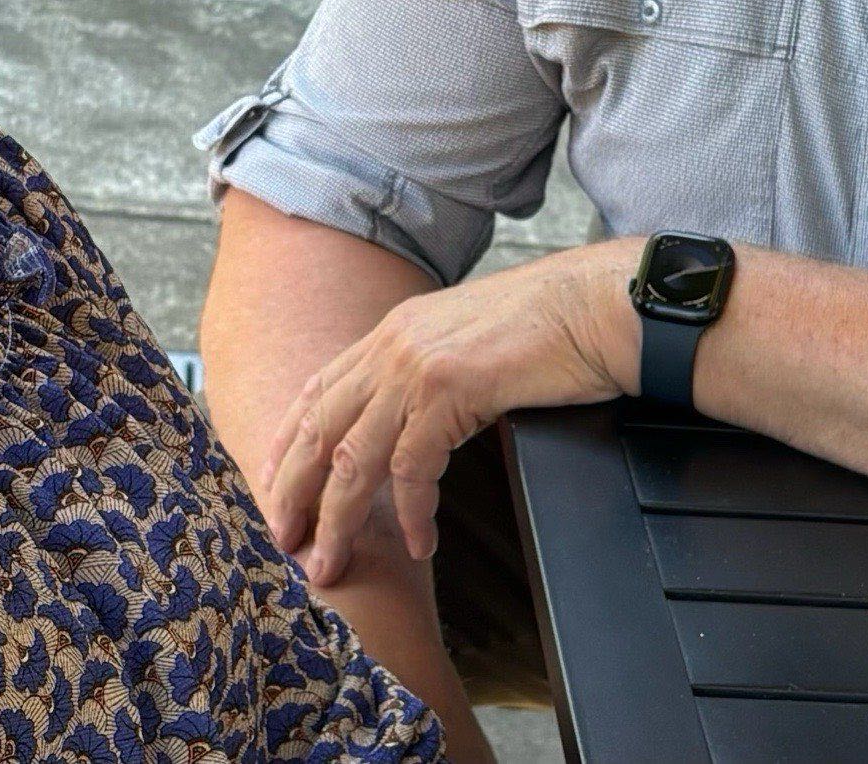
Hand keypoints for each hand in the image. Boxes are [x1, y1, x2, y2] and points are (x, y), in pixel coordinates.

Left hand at [258, 237, 645, 588]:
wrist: (595, 304)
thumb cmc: (546, 329)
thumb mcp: (467, 341)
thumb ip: (429, 372)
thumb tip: (413, 421)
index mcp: (393, 330)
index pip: (319, 389)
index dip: (287, 441)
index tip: (273, 486)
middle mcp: (393, 343)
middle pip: (319, 427)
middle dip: (293, 490)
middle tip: (284, 541)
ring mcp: (417, 364)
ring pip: (353, 455)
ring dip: (338, 518)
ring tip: (331, 562)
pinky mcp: (450, 389)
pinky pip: (412, 468)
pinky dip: (412, 513)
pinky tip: (420, 544)